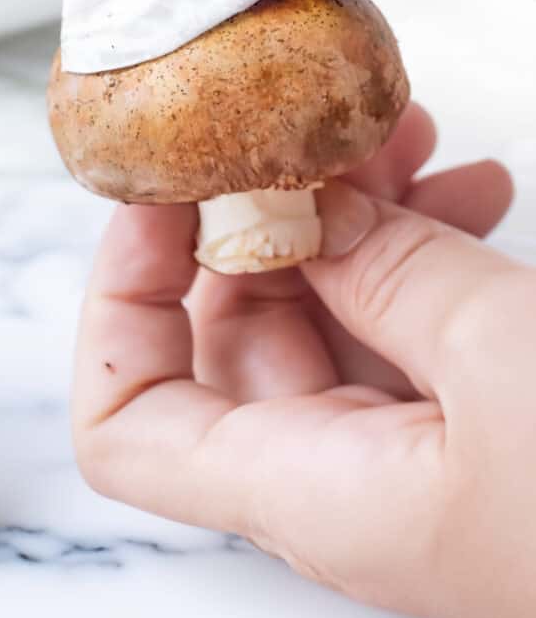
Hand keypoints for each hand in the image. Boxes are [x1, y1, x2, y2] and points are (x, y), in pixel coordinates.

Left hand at [72, 103, 535, 617]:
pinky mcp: (468, 418)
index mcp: (311, 489)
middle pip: (225, 337)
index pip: (128, 420)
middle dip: (252, 217)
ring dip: (344, 218)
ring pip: (323, 313)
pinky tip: (470, 188)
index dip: (119, 301)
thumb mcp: (506, 359)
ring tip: (402, 133)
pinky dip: (416, 248)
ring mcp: (404, 447)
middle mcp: (337, 475)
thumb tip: (301, 204)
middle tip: (303, 128)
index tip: (160, 196)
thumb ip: (389, 272)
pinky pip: (404, 321)